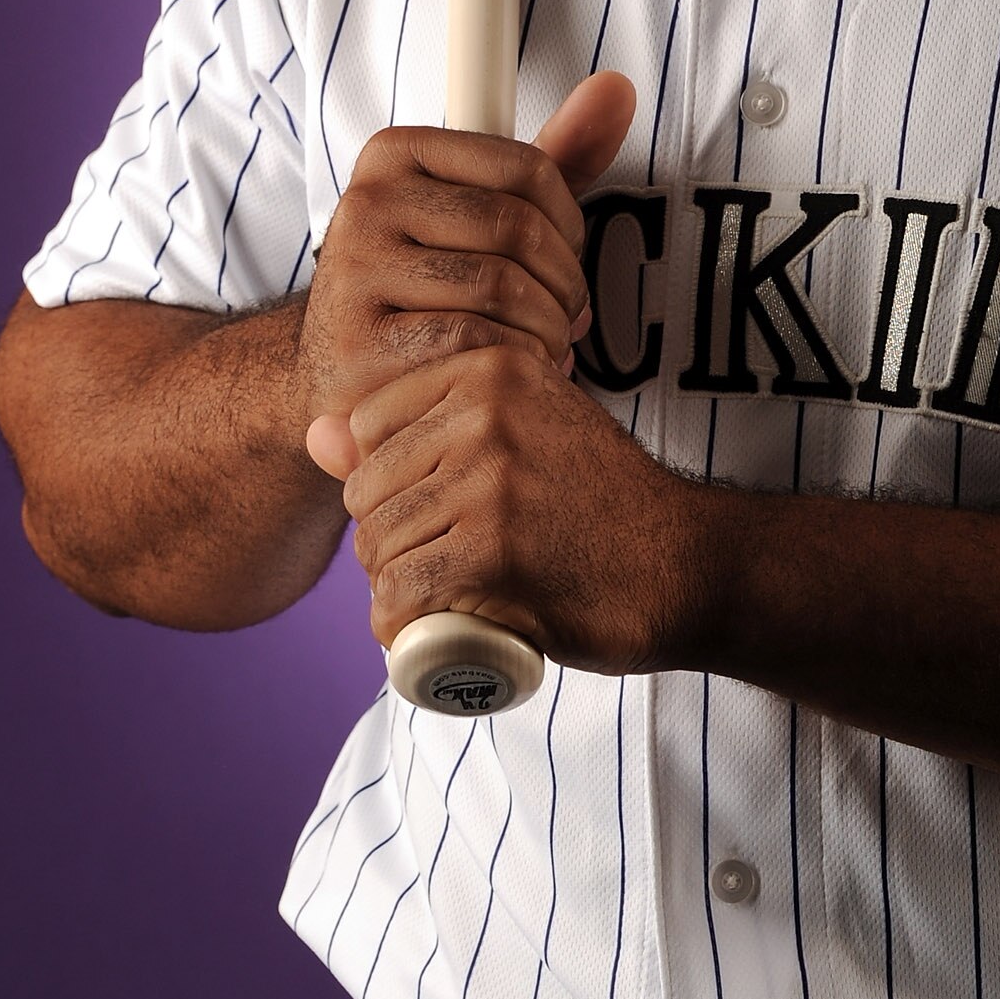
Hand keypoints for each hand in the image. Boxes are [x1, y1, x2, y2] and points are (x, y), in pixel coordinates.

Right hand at [296, 71, 635, 457]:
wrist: (346, 370)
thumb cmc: (429, 283)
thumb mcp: (487, 209)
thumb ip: (558, 154)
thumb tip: (616, 89)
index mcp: (396, 152)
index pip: (527, 167)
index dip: (570, 222)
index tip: (565, 257)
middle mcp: (366, 202)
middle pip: (516, 227)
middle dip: (564, 281)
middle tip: (568, 313)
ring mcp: (355, 271)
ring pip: (500, 286)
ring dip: (546, 327)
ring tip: (545, 344)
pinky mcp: (360, 343)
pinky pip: (472, 340)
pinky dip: (513, 360)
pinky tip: (512, 369)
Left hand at [333, 337, 711, 671]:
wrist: (683, 561)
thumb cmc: (594, 501)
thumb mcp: (518, 432)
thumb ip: (421, 424)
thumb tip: (315, 434)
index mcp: (489, 365)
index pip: (367, 426)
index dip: (388, 482)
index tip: (442, 508)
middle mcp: (486, 410)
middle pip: (365, 492)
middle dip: (387, 542)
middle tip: (446, 567)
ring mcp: (490, 479)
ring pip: (377, 549)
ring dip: (395, 592)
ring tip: (447, 598)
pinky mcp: (494, 551)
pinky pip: (400, 598)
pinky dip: (402, 632)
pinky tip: (431, 633)